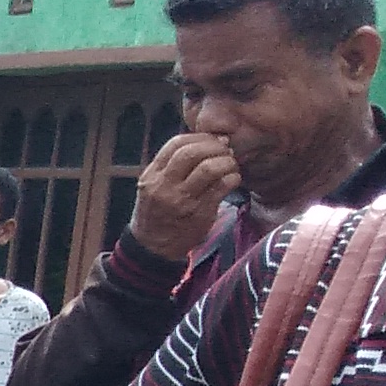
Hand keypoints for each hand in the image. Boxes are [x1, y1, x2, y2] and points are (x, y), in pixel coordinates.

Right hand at [127, 130, 239, 264]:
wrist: (152, 248)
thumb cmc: (157, 212)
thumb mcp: (153, 186)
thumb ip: (171, 165)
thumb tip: (208, 141)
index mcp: (151, 176)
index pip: (176, 144)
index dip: (199, 137)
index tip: (211, 140)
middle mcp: (164, 187)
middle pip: (192, 153)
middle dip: (214, 146)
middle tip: (225, 150)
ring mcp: (182, 201)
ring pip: (209, 168)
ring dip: (226, 162)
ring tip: (230, 165)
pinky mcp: (199, 213)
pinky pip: (222, 187)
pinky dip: (233, 178)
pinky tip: (233, 179)